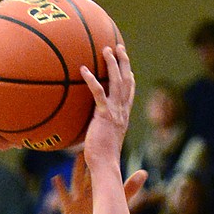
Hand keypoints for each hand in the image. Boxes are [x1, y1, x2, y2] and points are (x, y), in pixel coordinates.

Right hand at [33, 154, 145, 213]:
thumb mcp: (114, 208)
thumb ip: (128, 190)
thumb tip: (144, 172)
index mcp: (89, 199)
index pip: (89, 178)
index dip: (90, 164)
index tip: (90, 147)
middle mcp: (78, 204)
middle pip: (78, 184)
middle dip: (78, 170)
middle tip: (77, 153)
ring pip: (65, 200)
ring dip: (60, 190)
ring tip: (56, 179)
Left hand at [80, 42, 135, 174]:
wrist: (104, 166)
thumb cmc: (102, 160)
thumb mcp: (103, 143)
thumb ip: (98, 133)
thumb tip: (87, 135)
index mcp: (123, 118)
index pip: (129, 95)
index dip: (130, 80)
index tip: (129, 69)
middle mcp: (122, 112)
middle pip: (126, 81)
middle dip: (124, 62)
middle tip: (119, 47)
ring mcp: (115, 112)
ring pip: (117, 82)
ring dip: (113, 63)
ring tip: (107, 49)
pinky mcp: (104, 115)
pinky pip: (98, 93)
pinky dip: (91, 80)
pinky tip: (83, 69)